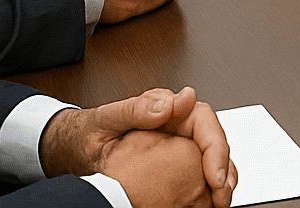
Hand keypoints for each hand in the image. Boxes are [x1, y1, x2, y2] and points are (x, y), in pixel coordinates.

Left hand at [40, 87, 235, 207]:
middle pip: (215, 142)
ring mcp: (180, 145)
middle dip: (223, 169)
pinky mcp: (176, 164)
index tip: (213, 173)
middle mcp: (181, 125)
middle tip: (221, 194)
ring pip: (213, 159)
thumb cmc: (90, 131)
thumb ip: (139, 108)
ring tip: (220, 201)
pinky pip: (199, 173)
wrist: (76, 148)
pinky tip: (208, 201)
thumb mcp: (109, 118)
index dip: (216, 147)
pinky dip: (207, 187)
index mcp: (170, 108)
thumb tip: (173, 102)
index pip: (205, 121)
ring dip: (222, 179)